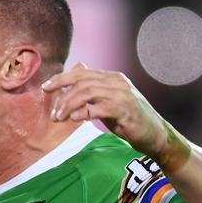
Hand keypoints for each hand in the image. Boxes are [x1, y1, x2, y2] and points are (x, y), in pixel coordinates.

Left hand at [42, 63, 188, 168]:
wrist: (156, 135)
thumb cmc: (130, 118)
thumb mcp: (110, 99)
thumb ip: (94, 85)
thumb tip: (77, 67)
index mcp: (112, 78)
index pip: (81, 73)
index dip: (61, 79)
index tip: (45, 88)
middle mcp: (117, 83)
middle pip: (81, 81)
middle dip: (62, 95)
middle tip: (53, 112)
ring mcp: (122, 95)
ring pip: (87, 93)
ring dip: (68, 105)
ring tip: (59, 118)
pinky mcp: (125, 110)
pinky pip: (98, 108)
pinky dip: (83, 112)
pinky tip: (74, 119)